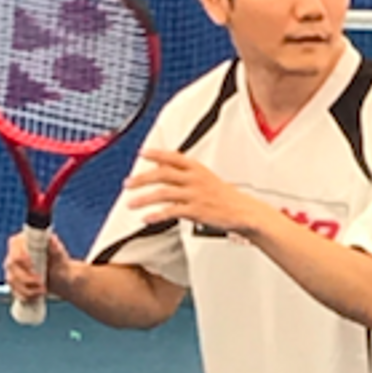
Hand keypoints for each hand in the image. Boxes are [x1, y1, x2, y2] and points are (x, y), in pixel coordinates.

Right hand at [3, 227, 72, 302]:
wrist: (60, 277)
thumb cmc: (59, 262)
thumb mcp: (59, 254)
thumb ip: (55, 247)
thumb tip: (52, 239)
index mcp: (22, 242)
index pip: (15, 248)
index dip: (22, 259)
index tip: (33, 267)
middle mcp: (13, 254)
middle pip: (11, 266)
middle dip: (26, 277)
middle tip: (41, 282)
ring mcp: (11, 270)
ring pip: (12, 280)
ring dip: (27, 288)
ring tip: (42, 290)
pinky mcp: (14, 283)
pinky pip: (14, 291)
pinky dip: (25, 296)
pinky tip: (35, 296)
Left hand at [125, 149, 258, 233]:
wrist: (243, 211)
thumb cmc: (223, 196)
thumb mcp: (204, 177)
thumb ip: (183, 172)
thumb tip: (161, 165)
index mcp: (196, 168)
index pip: (172, 157)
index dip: (156, 154)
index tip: (142, 154)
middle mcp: (194, 179)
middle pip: (163, 174)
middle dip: (142, 178)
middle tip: (128, 184)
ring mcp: (195, 194)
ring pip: (163, 193)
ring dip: (144, 198)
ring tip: (131, 204)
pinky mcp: (196, 210)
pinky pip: (171, 211)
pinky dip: (156, 215)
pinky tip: (146, 218)